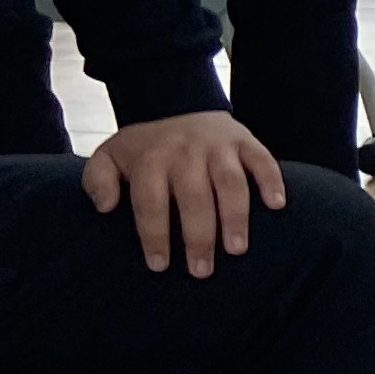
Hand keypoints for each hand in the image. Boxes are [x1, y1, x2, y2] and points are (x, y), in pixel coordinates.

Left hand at [83, 109, 285, 275]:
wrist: (176, 103)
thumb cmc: (145, 146)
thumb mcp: (109, 156)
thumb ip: (97, 180)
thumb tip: (105, 207)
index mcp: (151, 158)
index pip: (151, 201)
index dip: (155, 235)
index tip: (160, 266)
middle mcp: (185, 152)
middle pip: (194, 197)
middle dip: (198, 236)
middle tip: (202, 270)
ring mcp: (218, 146)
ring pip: (230, 182)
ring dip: (235, 216)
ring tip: (237, 249)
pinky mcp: (245, 141)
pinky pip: (262, 160)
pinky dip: (272, 181)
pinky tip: (277, 205)